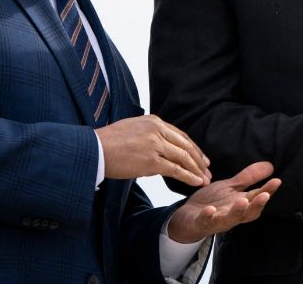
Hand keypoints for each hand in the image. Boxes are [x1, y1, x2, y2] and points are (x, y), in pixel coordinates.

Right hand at [96, 115, 210, 186]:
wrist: (94, 149)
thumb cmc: (108, 143)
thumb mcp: (132, 130)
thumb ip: (148, 136)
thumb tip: (158, 152)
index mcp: (153, 121)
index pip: (180, 135)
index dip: (193, 148)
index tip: (201, 157)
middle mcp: (157, 129)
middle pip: (185, 145)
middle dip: (199, 159)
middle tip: (208, 169)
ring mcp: (155, 144)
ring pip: (184, 158)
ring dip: (197, 169)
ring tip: (205, 178)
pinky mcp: (151, 160)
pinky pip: (176, 170)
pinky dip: (189, 176)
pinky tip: (196, 182)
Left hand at [165, 161, 280, 242]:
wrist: (188, 218)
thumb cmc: (212, 203)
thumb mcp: (231, 187)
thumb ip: (249, 178)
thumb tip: (270, 166)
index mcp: (240, 204)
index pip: (257, 197)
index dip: (268, 191)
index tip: (277, 181)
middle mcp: (232, 214)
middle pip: (248, 212)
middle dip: (257, 204)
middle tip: (264, 195)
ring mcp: (217, 220)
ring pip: (229, 219)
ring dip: (236, 211)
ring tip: (241, 202)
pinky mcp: (201, 222)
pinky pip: (205, 221)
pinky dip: (208, 216)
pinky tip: (210, 210)